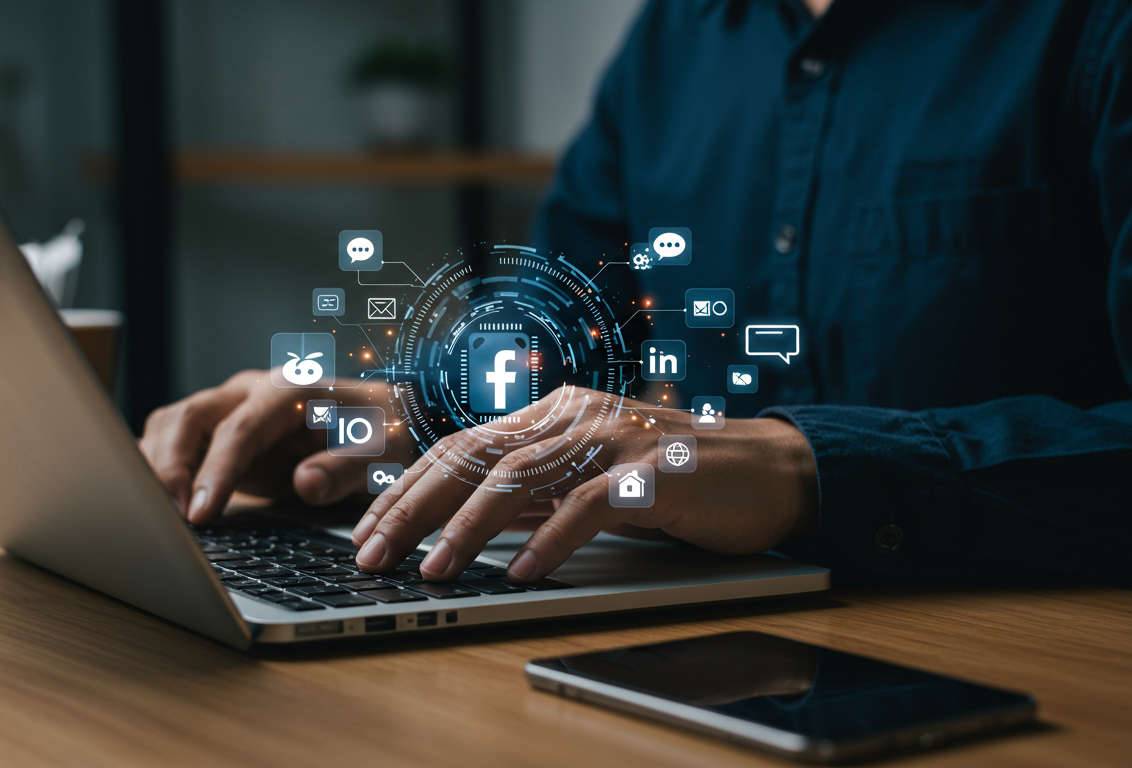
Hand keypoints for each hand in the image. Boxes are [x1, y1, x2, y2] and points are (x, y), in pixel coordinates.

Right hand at [137, 370, 409, 522]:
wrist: (384, 420)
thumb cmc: (385, 432)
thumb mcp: (383, 451)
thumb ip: (347, 466)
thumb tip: (306, 483)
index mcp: (291, 390)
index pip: (241, 428)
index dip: (217, 470)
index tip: (202, 511)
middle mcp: (253, 391)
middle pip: (190, 417)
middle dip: (170, 466)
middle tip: (168, 517)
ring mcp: (232, 408)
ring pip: (172, 424)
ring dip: (156, 466)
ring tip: (158, 515)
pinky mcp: (220, 432)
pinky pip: (176, 441)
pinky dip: (160, 468)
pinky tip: (160, 504)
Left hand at [350, 387, 817, 581]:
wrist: (767, 470)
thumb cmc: (673, 479)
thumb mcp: (587, 476)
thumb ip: (533, 489)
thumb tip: (464, 522)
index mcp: (552, 413)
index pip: (459, 446)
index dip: (406, 488)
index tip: (364, 530)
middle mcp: (573, 416)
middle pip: (473, 457)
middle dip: (412, 508)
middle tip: (371, 554)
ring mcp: (612, 440)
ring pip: (520, 478)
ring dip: (467, 529)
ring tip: (431, 571)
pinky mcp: (651, 472)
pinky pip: (586, 506)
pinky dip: (548, 542)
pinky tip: (519, 574)